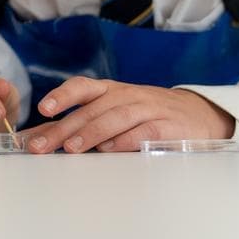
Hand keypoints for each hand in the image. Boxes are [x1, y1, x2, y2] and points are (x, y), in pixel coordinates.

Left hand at [21, 77, 234, 153]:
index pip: (83, 87)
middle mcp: (127, 96)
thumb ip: (80, 124)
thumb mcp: (115, 112)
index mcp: (111, 91)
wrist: (198, 115)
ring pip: (116, 117)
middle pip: (92, 109)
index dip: (62, 96)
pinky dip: (126, 140)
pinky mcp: (168, 127)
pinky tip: (110, 150)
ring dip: (92, 132)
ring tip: (71, 148)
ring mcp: (149, 109)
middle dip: (64, 127)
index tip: (43, 109)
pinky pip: (144, 131)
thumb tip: (39, 137)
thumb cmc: (146, 115)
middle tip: (42, 145)